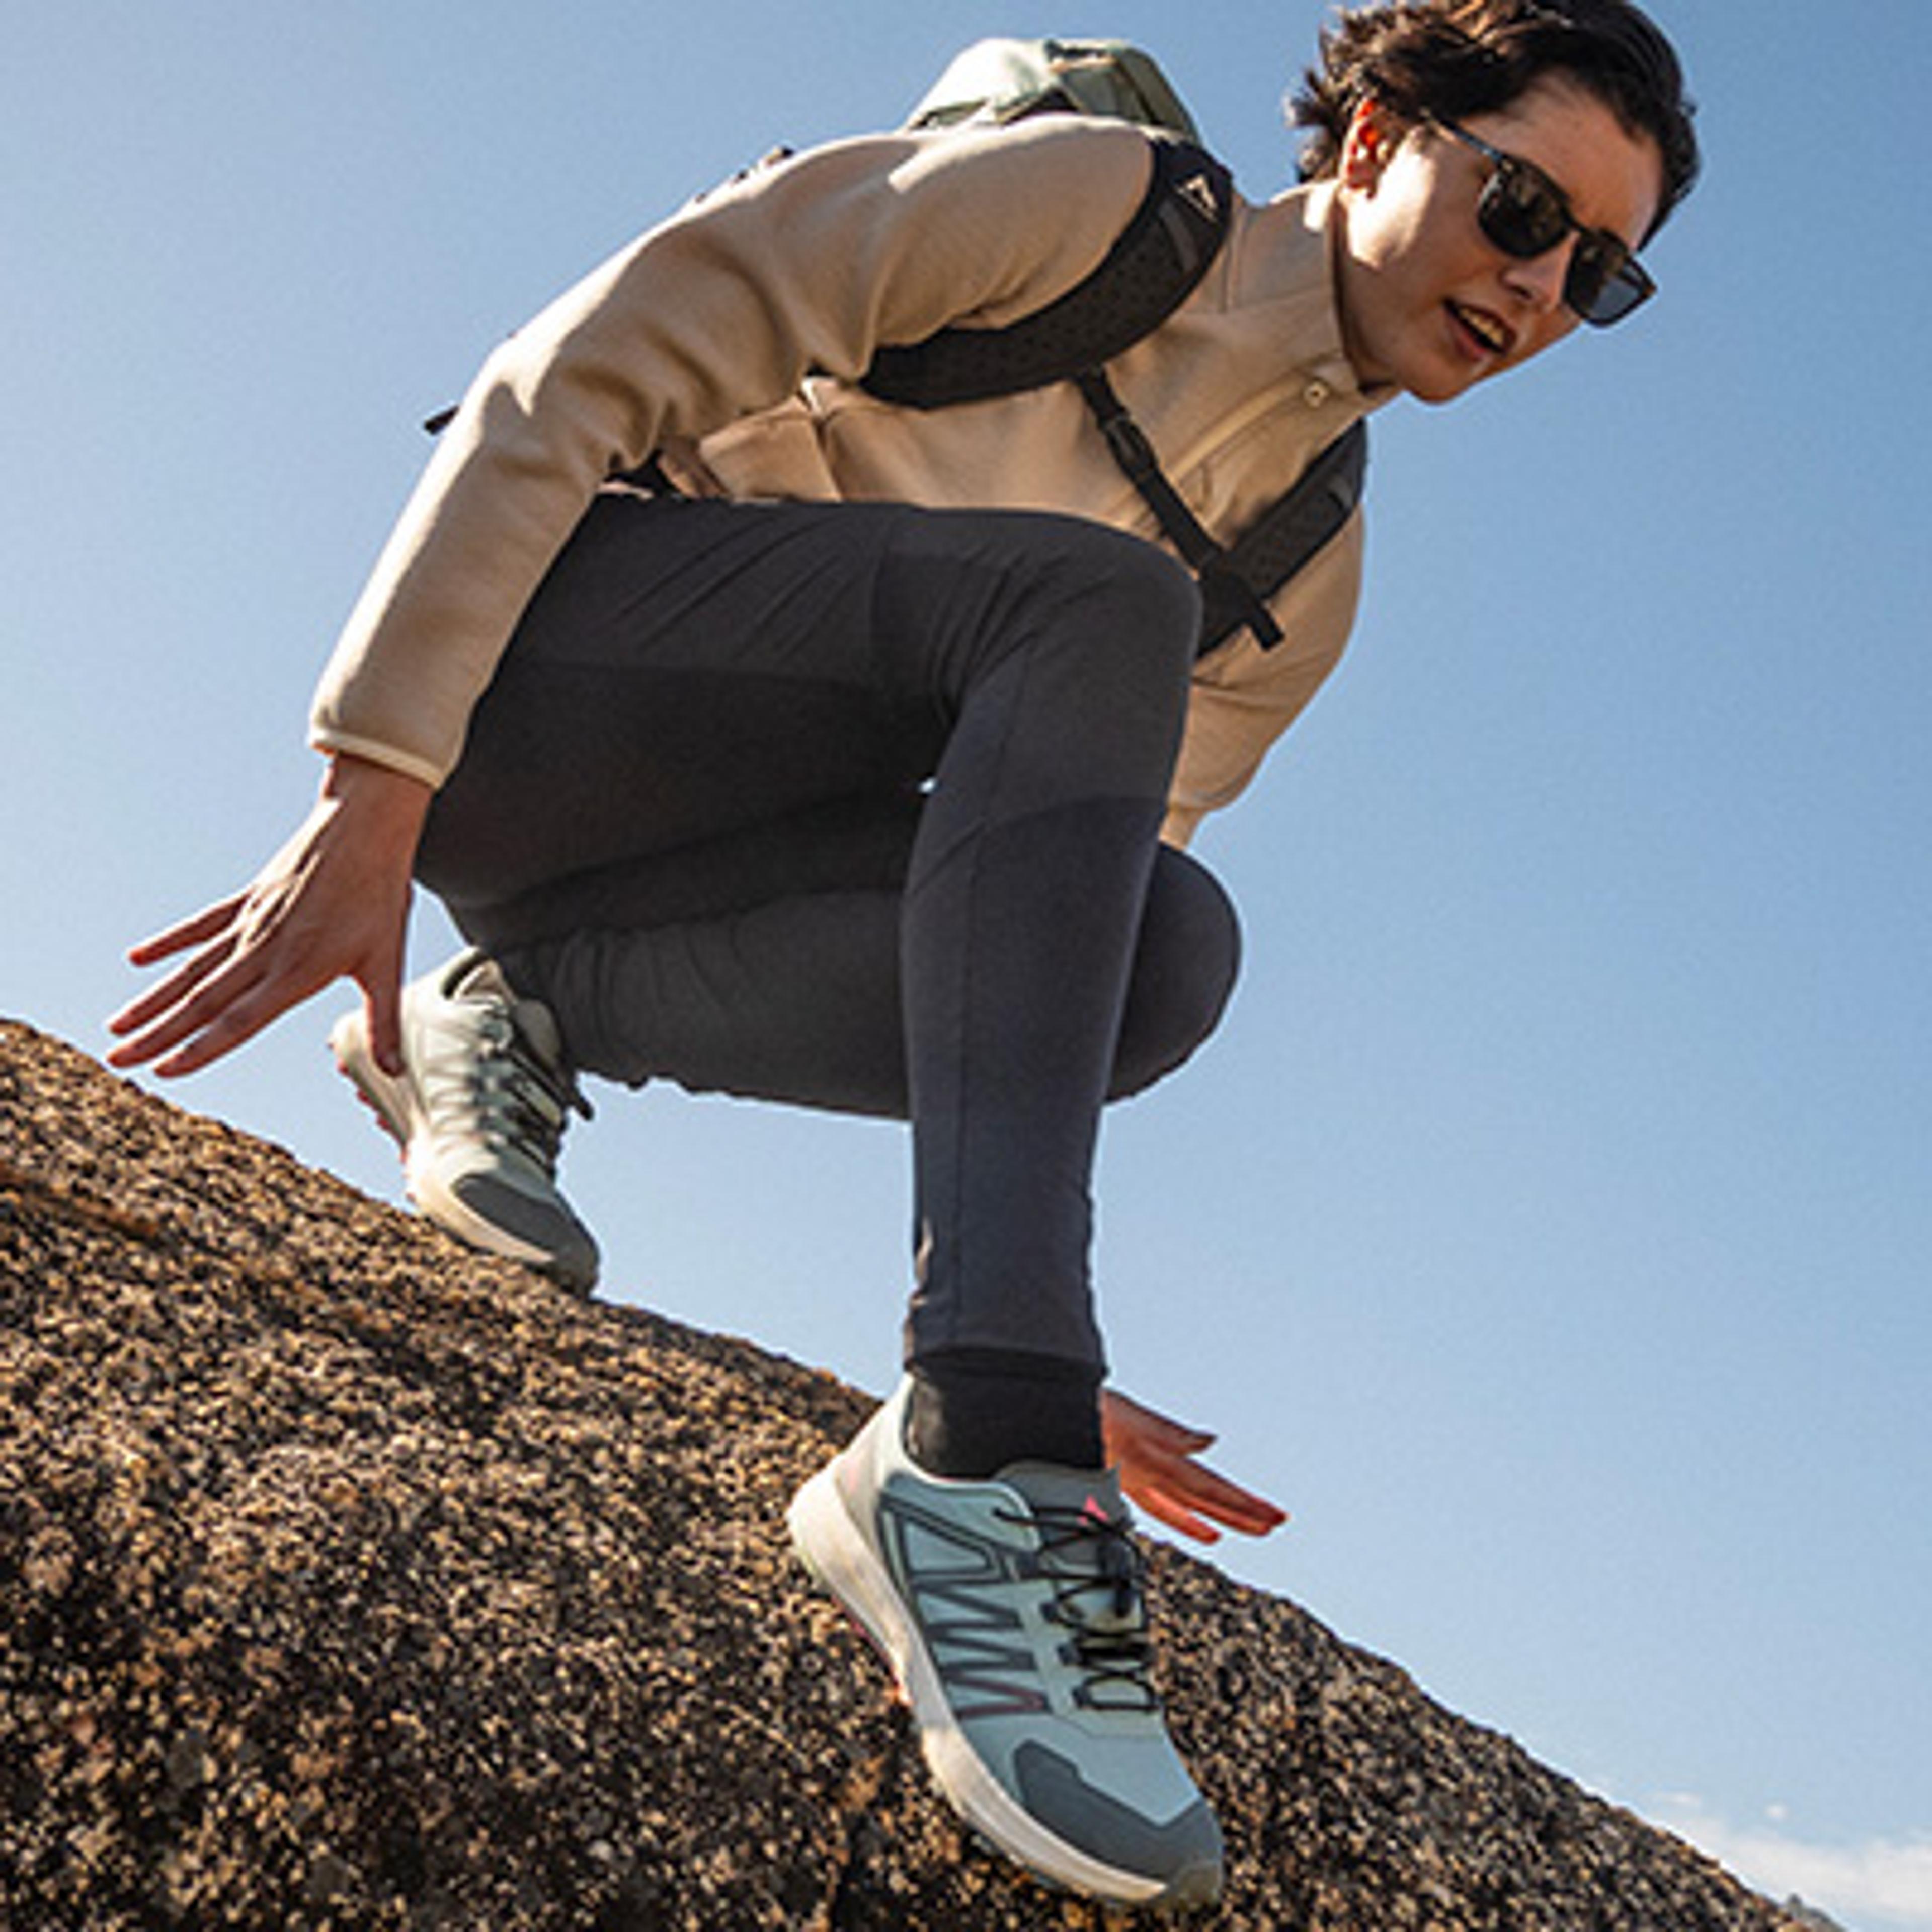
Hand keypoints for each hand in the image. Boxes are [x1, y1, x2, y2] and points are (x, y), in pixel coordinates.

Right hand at [107, 753, 432, 1077]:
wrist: (364, 828)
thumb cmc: (380, 895)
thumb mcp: (387, 963)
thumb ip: (383, 1021)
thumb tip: (394, 1072)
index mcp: (298, 970)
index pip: (240, 1020)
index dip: (202, 1048)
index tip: (165, 1070)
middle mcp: (264, 949)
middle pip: (202, 1001)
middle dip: (157, 1034)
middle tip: (116, 1060)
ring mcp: (250, 922)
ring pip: (192, 968)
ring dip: (153, 999)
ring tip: (116, 1025)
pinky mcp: (248, 898)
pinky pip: (200, 925)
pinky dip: (169, 943)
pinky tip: (137, 958)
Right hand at [1102, 1387, 1287, 1544]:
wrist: (1058, 1419)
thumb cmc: (1089, 1415)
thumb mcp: (1133, 1417)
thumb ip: (1172, 1434)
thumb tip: (1207, 1440)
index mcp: (1160, 1463)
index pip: (1212, 1489)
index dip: (1244, 1504)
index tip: (1272, 1515)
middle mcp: (1156, 1476)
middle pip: (1208, 1501)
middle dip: (1242, 1514)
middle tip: (1274, 1523)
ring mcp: (1143, 1480)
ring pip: (1189, 1505)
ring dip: (1219, 1517)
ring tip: (1244, 1529)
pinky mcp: (1130, 1478)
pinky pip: (1163, 1505)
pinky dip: (1184, 1516)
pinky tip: (1199, 1521)